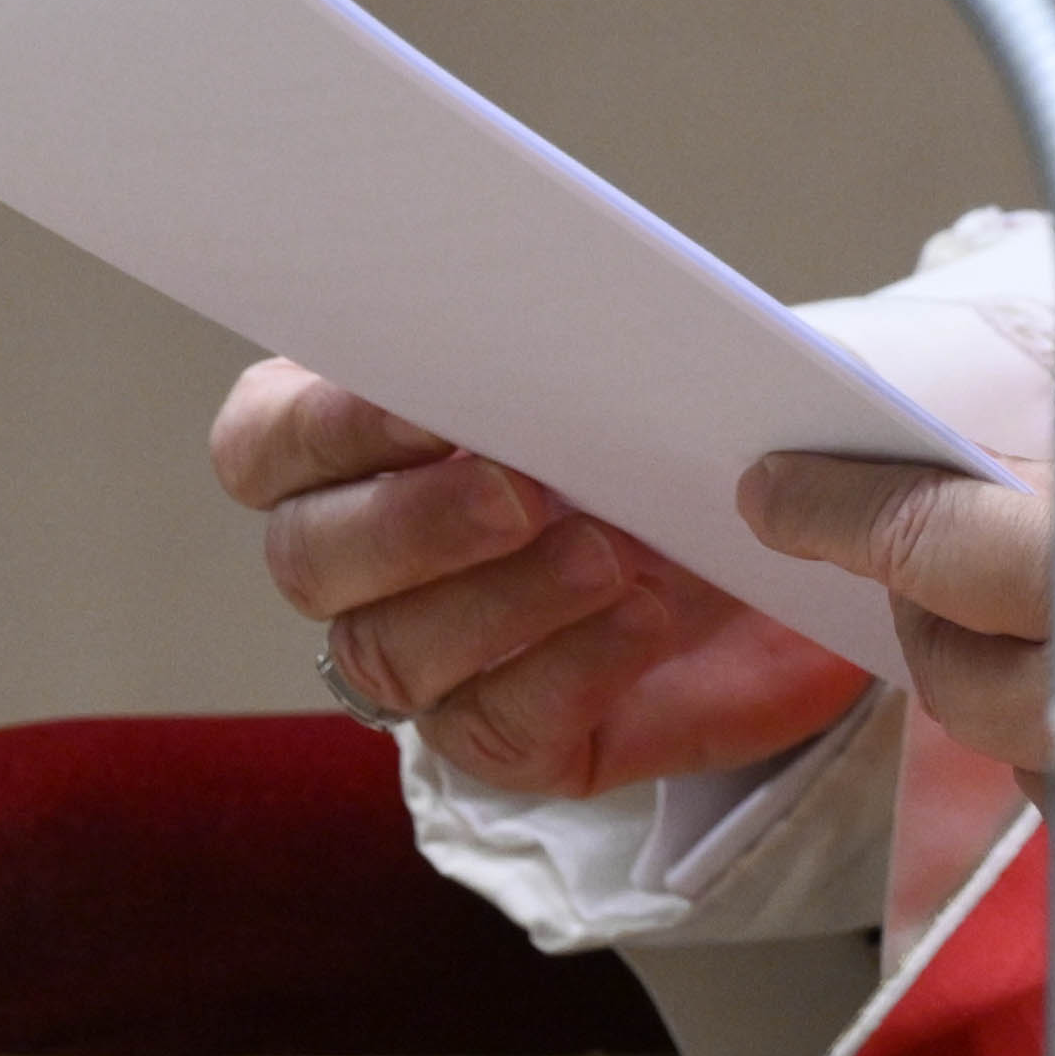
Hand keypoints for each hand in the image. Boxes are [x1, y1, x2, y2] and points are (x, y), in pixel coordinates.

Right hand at [216, 359, 871, 800]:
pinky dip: (574, 667)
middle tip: (521, 489)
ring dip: (504, 600)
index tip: (428, 403)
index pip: (263, 443)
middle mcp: (360, 562)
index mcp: (350, 446)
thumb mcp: (625, 366)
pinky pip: (499, 726)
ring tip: (612, 554)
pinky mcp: (507, 737)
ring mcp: (425, 661)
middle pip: (309, 560)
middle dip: (412, 523)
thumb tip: (537, 318)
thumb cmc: (674, 424)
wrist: (791, 535)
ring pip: (392, 654)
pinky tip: (645, 618)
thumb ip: (554, 346)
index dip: (322, 428)